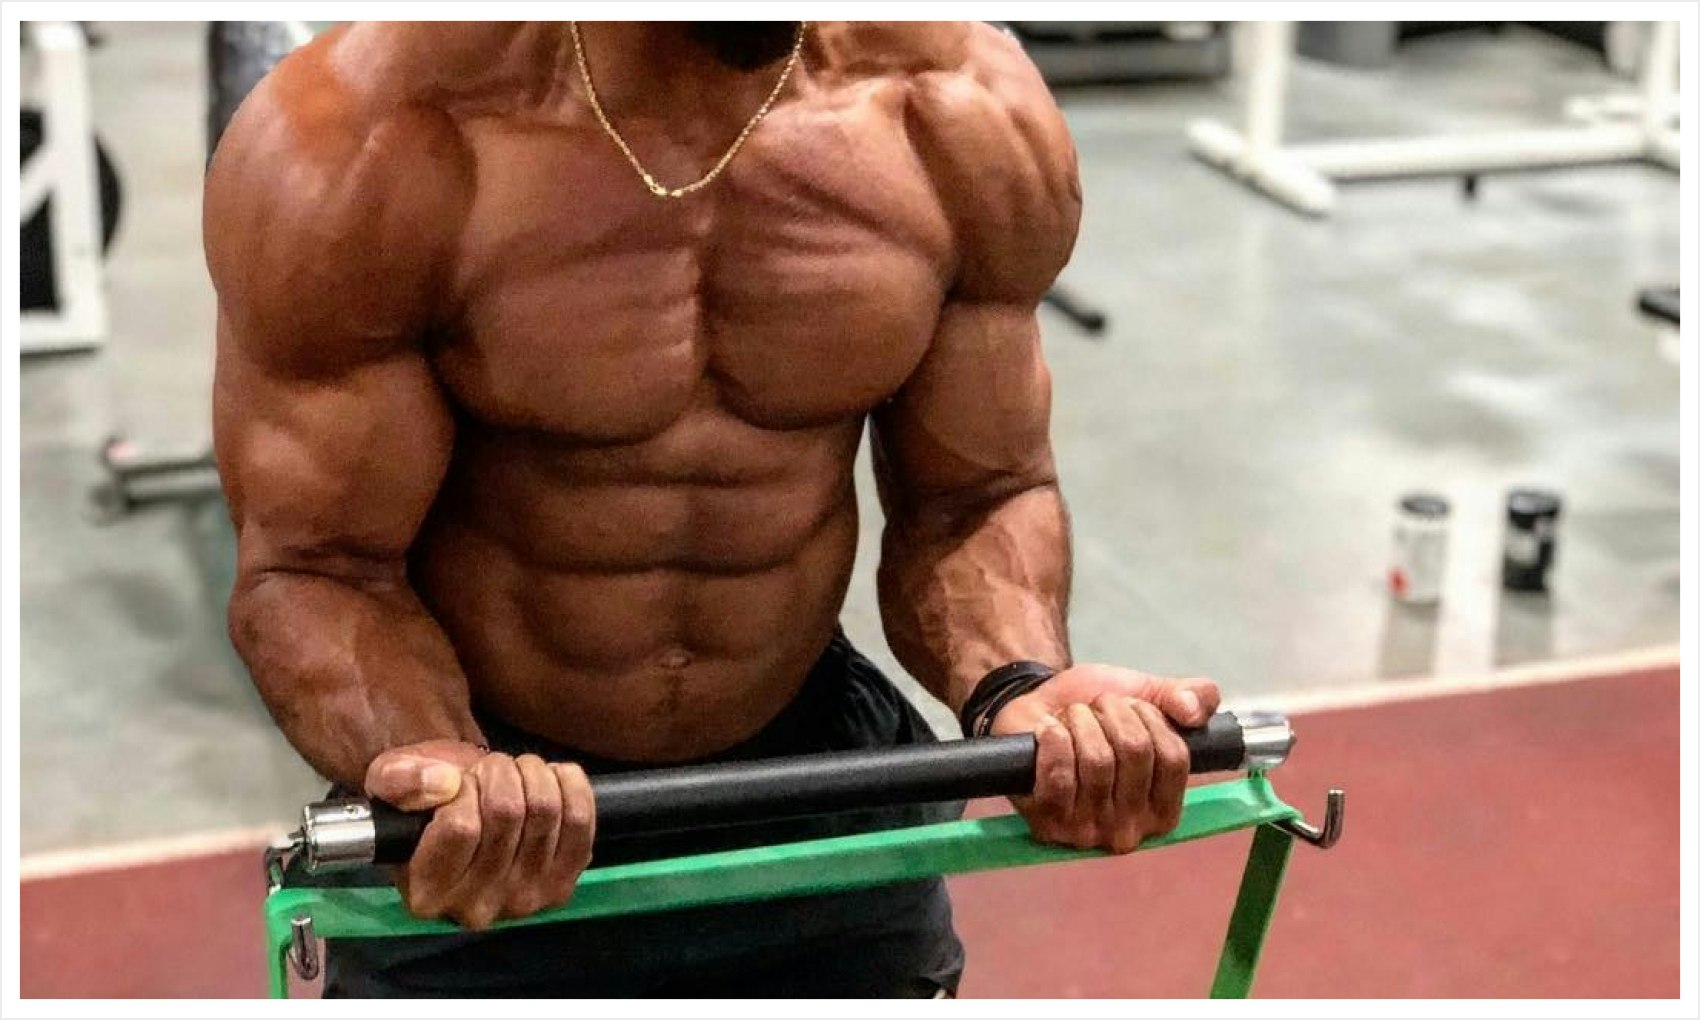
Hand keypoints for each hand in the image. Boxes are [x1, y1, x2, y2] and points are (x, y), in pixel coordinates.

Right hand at [364, 739, 595, 929]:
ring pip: (545, 810)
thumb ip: (400, 780)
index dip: (462, 786)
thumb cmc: (427, 802)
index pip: (460, 826)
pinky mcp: (561, 886)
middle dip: (498, 771)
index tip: (457, 781)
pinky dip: (568, 784)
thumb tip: (443, 784)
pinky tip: (550, 779)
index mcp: (426, 893)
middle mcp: (475, 909)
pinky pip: (580, 820)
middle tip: (488, 770)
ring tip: (515, 775)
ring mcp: (523, 901)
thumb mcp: (392, 782)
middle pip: (507, 811)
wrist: (469, 820)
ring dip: (531, 773)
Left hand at [989, 666, 1219, 853]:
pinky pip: (1059, 773)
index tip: (1130, 705)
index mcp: (1163, 810)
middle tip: (1096, 708)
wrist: (1038, 712)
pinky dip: (1053, 737)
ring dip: (1081, 720)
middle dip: (1113, 712)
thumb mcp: (1148, 694)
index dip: (1150, 717)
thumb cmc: (1096, 714)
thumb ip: (1190, 696)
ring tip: (1072, 717)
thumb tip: (1193, 710)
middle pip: (1135, 752)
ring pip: (1097, 760)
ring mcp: (1088, 833)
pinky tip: (1048, 729)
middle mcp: (1130, 831)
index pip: (1174, 757)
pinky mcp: (1048, 824)